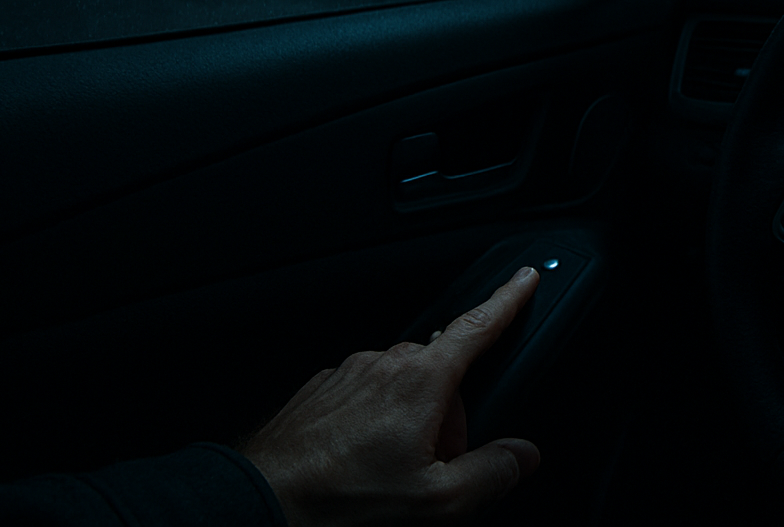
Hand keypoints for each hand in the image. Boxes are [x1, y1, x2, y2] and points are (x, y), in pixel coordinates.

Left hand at [242, 267, 542, 525]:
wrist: (260, 504)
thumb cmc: (340, 502)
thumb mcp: (436, 502)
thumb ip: (490, 473)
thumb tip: (521, 455)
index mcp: (421, 381)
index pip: (477, 327)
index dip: (507, 300)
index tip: (524, 280)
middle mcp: (384, 365)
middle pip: (440, 375)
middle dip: (447, 415)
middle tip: (432, 467)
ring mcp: (347, 375)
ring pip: (400, 387)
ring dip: (408, 422)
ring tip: (387, 475)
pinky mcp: (320, 391)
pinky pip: (363, 397)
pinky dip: (372, 424)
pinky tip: (358, 466)